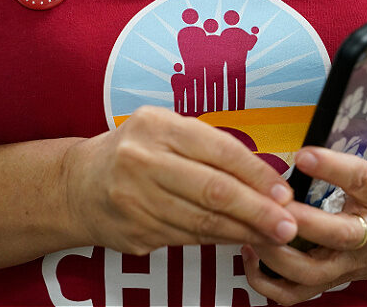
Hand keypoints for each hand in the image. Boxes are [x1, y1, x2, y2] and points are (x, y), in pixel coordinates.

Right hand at [64, 105, 297, 254]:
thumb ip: (207, 147)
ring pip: (203, 220)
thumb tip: (262, 177)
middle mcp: (142, 160)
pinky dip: (218, 239)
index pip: (219, 150)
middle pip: (213, 190)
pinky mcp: (134, 232)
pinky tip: (238, 238)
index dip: (257, 173)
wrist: (77, 184)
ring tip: (273, 235)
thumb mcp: (163, 131)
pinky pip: (187, 238)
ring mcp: (134, 199)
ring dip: (244, 230)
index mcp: (155, 126)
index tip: (283, 191)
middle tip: (288, 224)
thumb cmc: (133, 151)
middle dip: (258, 210)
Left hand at [241, 103, 366, 304]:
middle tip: (267, 200)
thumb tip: (366, 70)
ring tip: (249, 228)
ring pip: (314, 273)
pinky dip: (272, 284)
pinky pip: (303, 293)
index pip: (362, 181)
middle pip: (334, 235)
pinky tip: (251, 254)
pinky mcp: (341, 274)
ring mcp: (355, 259)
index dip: (333, 168)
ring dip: (276, 255)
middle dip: (297, 221)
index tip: (304, 154)